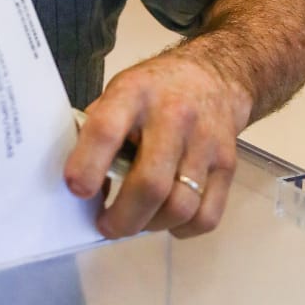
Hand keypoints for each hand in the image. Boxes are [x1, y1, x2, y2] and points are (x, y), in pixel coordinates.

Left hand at [64, 48, 250, 239]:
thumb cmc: (155, 90)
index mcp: (133, 93)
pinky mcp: (227, 164)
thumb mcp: (118, 92)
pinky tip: (167, 219)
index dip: (88, 165)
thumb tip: (78, 183)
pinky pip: (206, 216)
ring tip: (136, 221)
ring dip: (151, 226)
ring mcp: (205, 141)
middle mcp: (173, 115)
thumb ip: (97, 131)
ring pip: (180, 206)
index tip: (77, 191)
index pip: (107, 130)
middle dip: (122, 218)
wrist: (214, 76)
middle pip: (150, 183)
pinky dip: (182, 229)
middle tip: (106, 226)